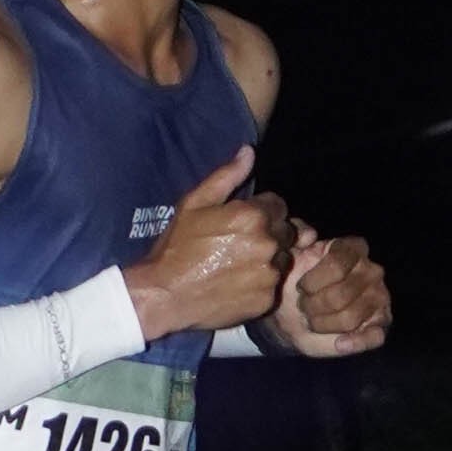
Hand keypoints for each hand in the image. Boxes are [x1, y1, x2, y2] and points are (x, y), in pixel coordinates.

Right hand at [125, 148, 290, 340]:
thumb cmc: (177, 246)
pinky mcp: (266, 299)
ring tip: (238, 264)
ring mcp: (269, 274)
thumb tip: (249, 151)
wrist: (165, 293)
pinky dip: (260, 284)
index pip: (279, 205)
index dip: (261, 211)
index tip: (242, 221)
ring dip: (268, 259)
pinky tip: (237, 283)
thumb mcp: (195, 203)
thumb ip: (227, 175)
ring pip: (282, 259)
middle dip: (269, 233)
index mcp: (254, 216)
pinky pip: (273, 286)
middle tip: (239, 244)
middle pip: (286, 232)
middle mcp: (268, 244)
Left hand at [269, 226, 390, 356]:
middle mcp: (371, 270)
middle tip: (304, 306)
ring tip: (313, 319)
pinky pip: (374, 336)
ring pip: (351, 317)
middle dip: (314, 306)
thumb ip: (293, 235)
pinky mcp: (381, 323)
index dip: (314, 280)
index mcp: (352, 248)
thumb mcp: (286, 255)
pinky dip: (354, 342)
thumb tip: (309, 235)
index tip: (300, 287)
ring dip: (323, 324)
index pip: (338, 263)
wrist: (289, 317)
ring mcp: (379, 297)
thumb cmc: (292, 284)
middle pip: (342, 294)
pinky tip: (340, 343)